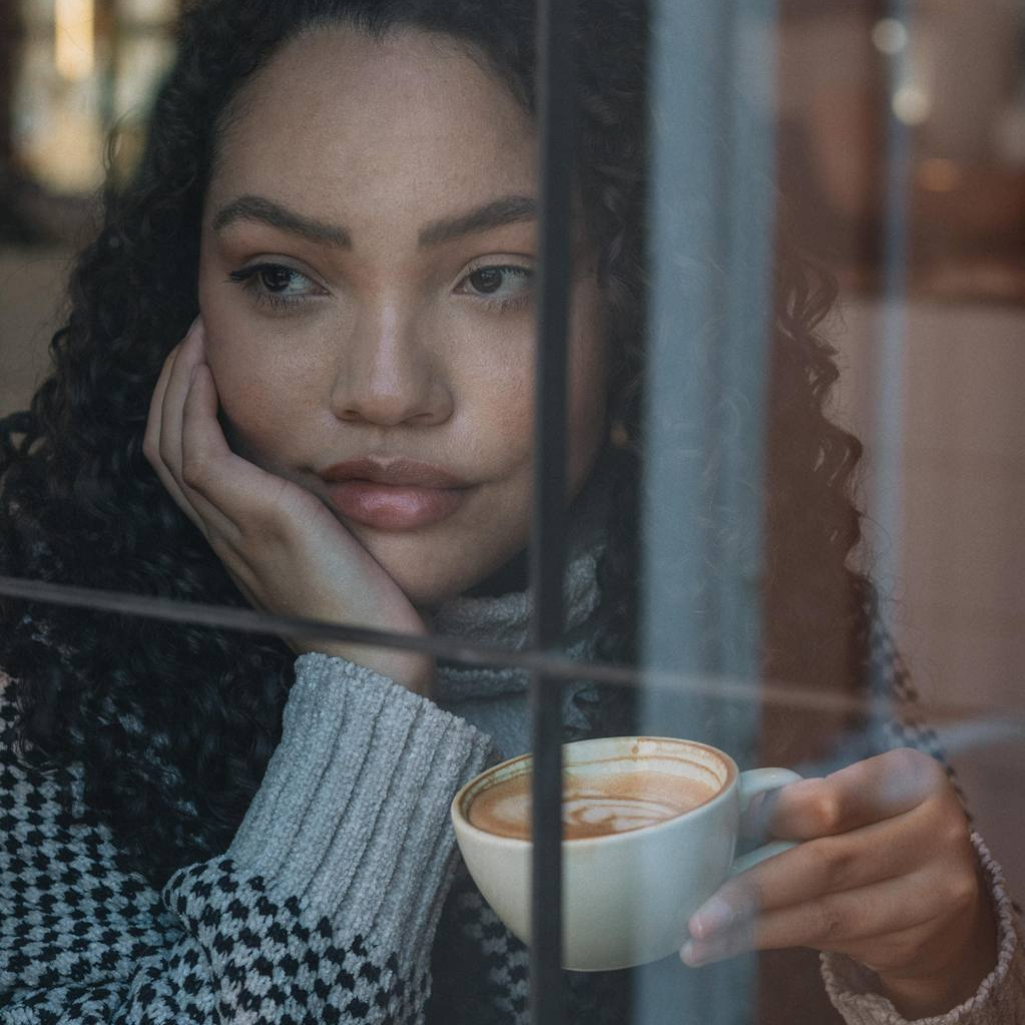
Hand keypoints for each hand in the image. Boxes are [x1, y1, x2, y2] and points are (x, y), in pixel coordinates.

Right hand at [143, 317, 433, 695]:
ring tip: (196, 336)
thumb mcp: (334, 548)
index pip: (185, 460)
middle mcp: (223, 529)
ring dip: (176, 381)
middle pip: (164, 443)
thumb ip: (319, 512)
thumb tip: (337, 470)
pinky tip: (208, 368)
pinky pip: (199, 452)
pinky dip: (194, 405)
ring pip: (169, 441)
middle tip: (193, 336)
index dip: (182, 408)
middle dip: (170, 384)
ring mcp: (233, 525)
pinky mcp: (257, 519)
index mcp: (237, 535)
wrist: (375, 658)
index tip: (205, 363)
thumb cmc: (368, 608)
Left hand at [683, 748, 998, 1018]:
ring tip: (700, 937)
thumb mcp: (854, 794)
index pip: (830, 801)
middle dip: (753, 887)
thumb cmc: (874, 824)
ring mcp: (933, 894)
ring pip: (826, 913)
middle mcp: (936, 834)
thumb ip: (805, 800)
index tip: (722, 828)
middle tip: (698, 910)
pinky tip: (734, 942)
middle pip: (826, 861)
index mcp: (914, 778)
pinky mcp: (916, 940)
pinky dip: (777, 938)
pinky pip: (831, 940)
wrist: (942, 888)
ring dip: (755, 927)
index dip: (772, 816)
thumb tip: (726, 816)